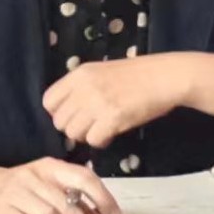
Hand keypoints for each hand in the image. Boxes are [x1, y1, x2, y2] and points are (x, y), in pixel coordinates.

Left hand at [42, 55, 186, 148]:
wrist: (165, 77)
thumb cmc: (136, 75)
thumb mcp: (100, 71)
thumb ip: (81, 87)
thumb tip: (68, 108)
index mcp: (78, 74)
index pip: (48, 101)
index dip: (58, 113)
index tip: (72, 116)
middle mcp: (84, 88)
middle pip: (59, 121)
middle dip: (72, 128)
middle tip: (89, 126)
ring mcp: (97, 103)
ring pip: (73, 133)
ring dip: (86, 136)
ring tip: (100, 129)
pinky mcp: (113, 118)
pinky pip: (93, 140)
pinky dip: (100, 141)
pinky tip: (110, 134)